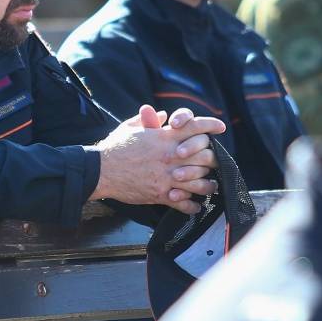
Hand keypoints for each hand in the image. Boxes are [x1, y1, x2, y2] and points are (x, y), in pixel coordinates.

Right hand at [91, 105, 226, 212]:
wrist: (100, 170)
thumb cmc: (115, 147)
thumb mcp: (131, 128)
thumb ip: (148, 120)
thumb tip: (162, 114)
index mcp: (165, 137)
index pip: (196, 126)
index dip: (211, 125)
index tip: (220, 127)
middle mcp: (170, 156)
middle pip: (206, 155)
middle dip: (213, 158)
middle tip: (214, 161)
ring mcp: (167, 177)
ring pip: (200, 182)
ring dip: (208, 185)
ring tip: (210, 186)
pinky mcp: (161, 194)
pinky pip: (184, 204)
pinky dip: (192, 206)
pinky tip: (195, 206)